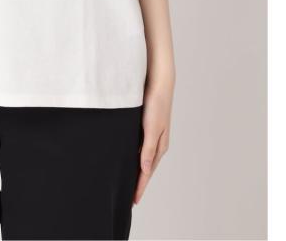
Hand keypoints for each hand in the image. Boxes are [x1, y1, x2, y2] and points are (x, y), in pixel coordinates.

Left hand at [133, 82, 172, 204]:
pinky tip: (127, 156)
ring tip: (127, 181)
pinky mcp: (145, 125)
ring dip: (135, 169)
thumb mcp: (151, 128)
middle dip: (138, 182)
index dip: (140, 186)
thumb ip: (147, 149)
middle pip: (145, 168)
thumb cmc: (156, 104)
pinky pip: (139, 146)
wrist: (158, 82)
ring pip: (142, 157)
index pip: (147, 172)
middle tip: (129, 196)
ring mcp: (151, 134)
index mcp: (159, 145)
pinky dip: (134, 155)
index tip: (133, 201)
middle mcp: (156, 142)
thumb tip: (144, 170)